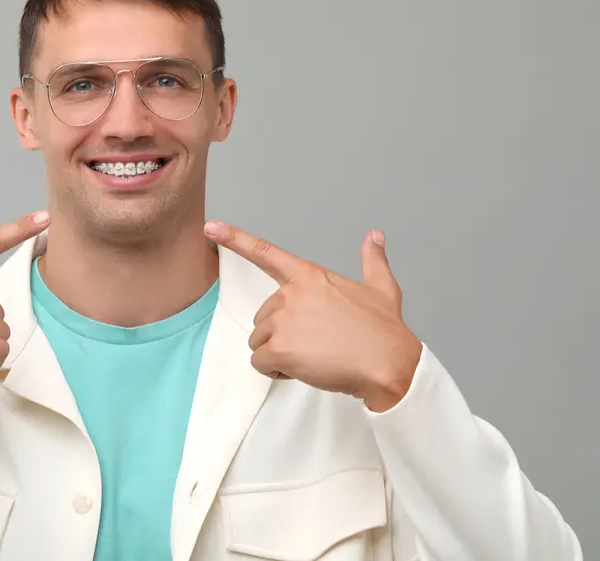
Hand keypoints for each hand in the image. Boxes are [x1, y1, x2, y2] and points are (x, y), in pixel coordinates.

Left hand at [204, 220, 422, 411]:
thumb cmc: (384, 330)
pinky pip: (261, 363)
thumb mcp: (381, 288)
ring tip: (315, 356)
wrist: (389, 363)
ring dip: (280, 353)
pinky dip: (277, 371)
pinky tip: (304, 369)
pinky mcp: (280, 349)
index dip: (234, 238)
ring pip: (261, 341)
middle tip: (317, 343)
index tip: (211, 227)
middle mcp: (291, 294)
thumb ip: (372, 260)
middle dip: (283, 334)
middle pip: (264, 317)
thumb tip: (374, 237)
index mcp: (309, 276)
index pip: (265, 252)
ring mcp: (284, 321)